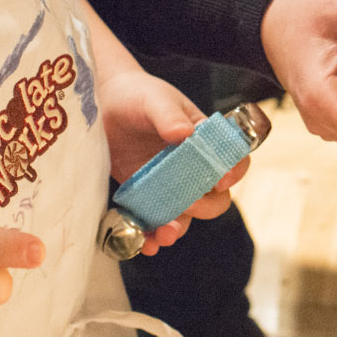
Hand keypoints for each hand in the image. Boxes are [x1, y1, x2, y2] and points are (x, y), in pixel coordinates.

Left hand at [99, 70, 246, 255]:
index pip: (232, 160)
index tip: (221, 180)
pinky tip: (145, 242)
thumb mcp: (155, 100)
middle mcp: (191, 167)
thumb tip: (184, 134)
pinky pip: (152, 222)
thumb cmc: (137, 95)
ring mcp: (167, 185)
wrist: (102, 104)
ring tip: (163, 235)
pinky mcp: (144, 196)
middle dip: (204, 207)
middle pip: (213, 198)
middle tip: (188, 205)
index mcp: (204, 141)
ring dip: (177, 228)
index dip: (233, 173)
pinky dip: (150, 236)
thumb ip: (169, 116)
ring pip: (184, 216)